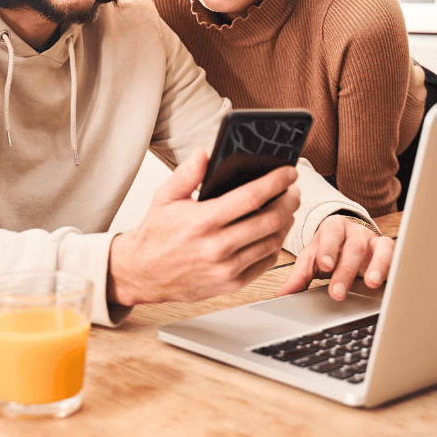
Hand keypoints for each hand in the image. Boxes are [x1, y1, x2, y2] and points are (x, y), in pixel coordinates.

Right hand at [108, 147, 300, 305]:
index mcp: (203, 221)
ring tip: (286, 209)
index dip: (276, 182)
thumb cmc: (156, 234)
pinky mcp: (230, 284)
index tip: (288, 173)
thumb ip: (186, 174)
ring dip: (286, 223)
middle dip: (288, 201)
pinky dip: (275, 245)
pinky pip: (265, 263)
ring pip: (272, 242)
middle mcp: (217, 246)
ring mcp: (226, 268)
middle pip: (269, 220)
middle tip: (293, 190)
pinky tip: (274, 232)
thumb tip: (204, 153)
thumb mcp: (164, 197)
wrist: (142, 274)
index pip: (250, 196)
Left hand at [276, 216, 394, 299]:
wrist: (349, 242)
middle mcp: (354, 231)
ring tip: (371, 283)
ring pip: (378, 247)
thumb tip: (281, 296)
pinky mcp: (388, 250)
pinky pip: (395, 254)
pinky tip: (388, 281)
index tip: (324, 265)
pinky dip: (392, 266)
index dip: (328, 248)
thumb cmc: (330, 251)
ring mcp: (373, 240)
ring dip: (376, 266)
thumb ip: (299, 276)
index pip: (331, 233)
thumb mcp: (312, 259)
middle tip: (338, 292)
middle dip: (345, 270)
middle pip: (353, 246)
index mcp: (332, 228)